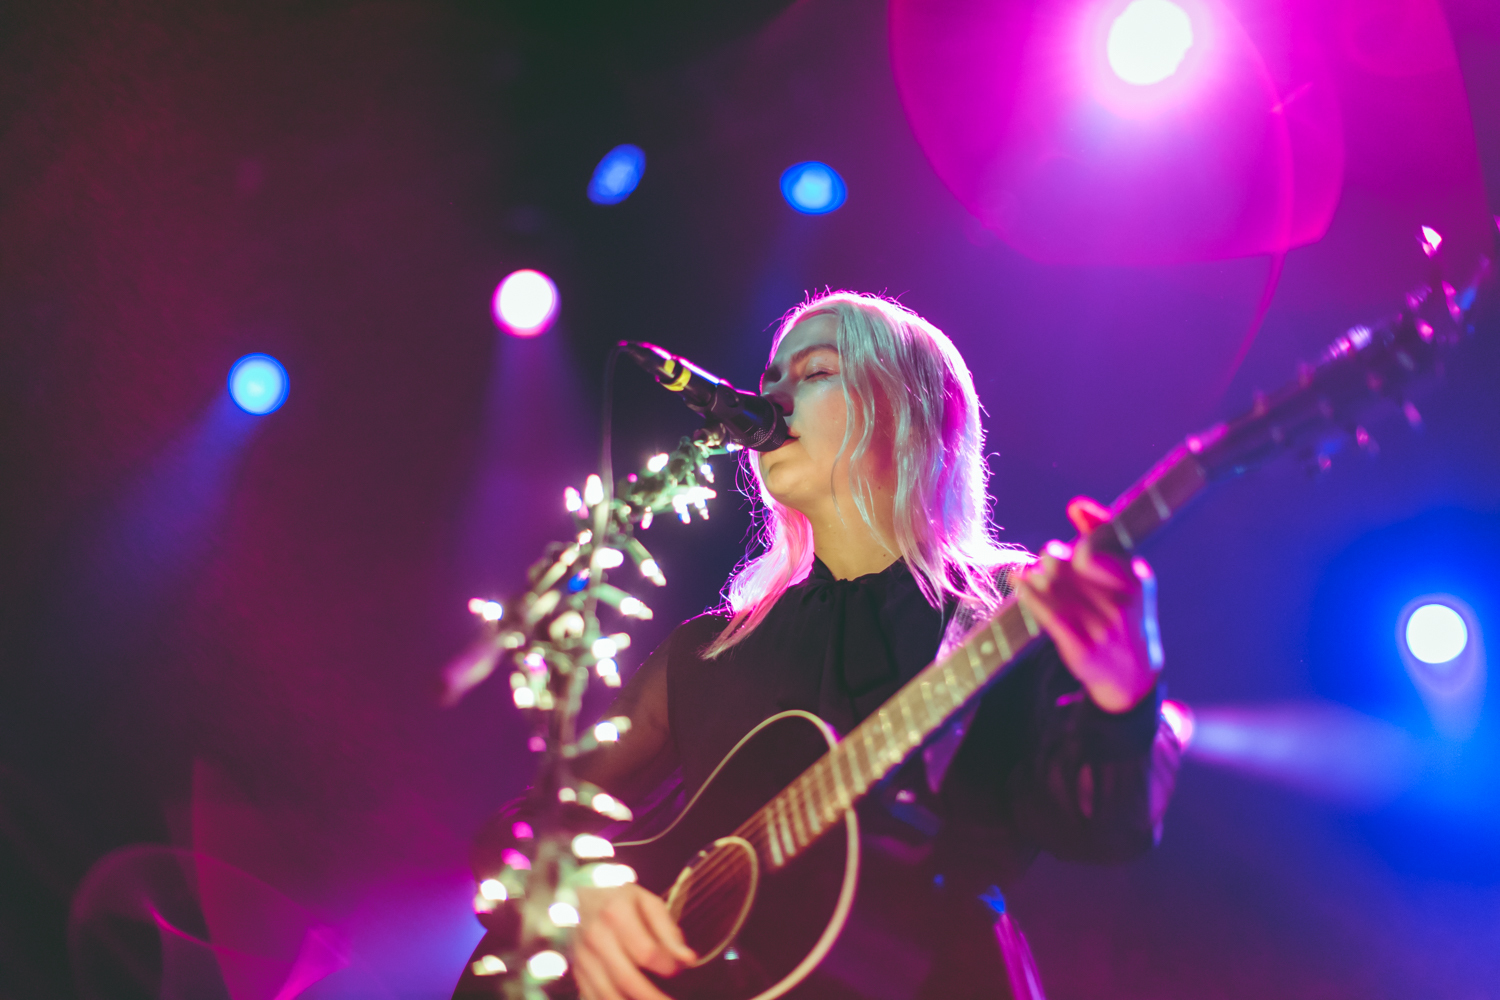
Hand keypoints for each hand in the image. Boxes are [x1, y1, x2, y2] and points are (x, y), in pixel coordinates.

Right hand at [574, 884, 695, 999]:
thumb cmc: (622, 901)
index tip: (679, 970)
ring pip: (608, 994)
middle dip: (653, 997)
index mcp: (616, 913)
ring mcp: (582, 956)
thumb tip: (688, 959)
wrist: (583, 899)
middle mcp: (595, 936)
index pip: (646, 952)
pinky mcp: (577, 971)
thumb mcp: (649, 904)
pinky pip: (593, 998)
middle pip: (627, 978)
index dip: (667, 967)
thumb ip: (669, 932)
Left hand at [1013, 496, 1162, 712]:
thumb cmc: (1124, 614)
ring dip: (1037, 575)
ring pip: (1058, 590)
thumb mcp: (1126, 576)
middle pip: (1075, 568)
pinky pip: (1050, 616)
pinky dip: (1030, 595)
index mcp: (1136, 580)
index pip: (1098, 551)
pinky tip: (1018, 582)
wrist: (1132, 678)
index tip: (1076, 553)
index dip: (1082, 547)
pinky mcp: (1082, 649)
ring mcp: (1102, 628)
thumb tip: (1076, 505)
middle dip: (1055, 561)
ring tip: (1028, 570)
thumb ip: (1103, 537)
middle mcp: (1122, 604)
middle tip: (1048, 558)